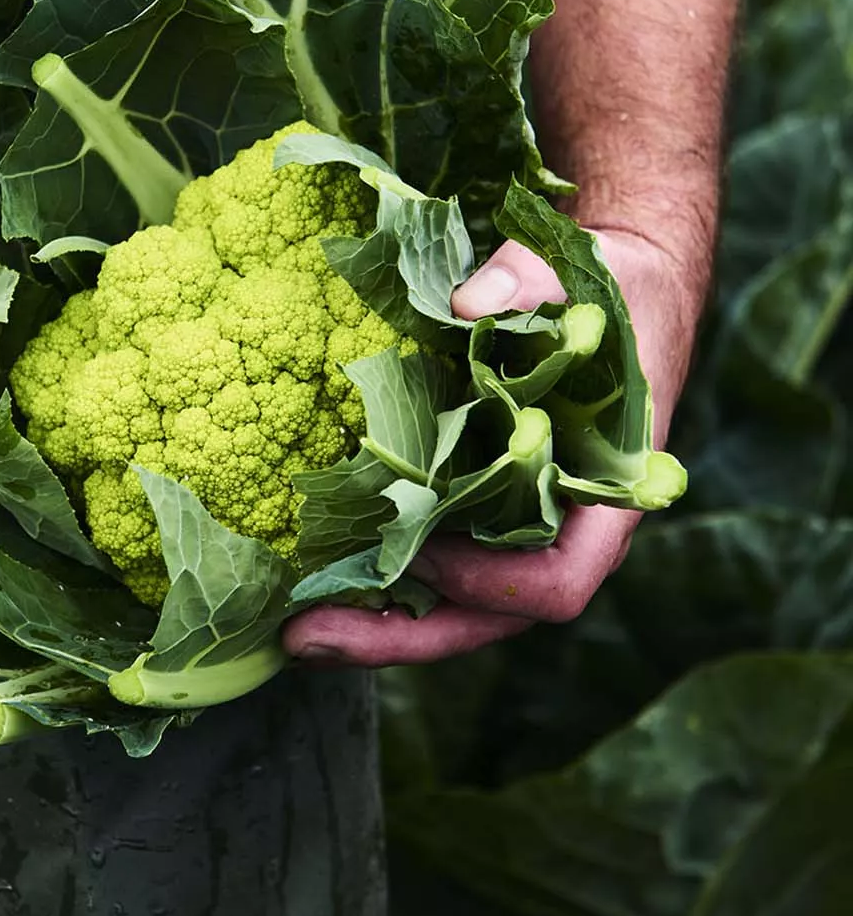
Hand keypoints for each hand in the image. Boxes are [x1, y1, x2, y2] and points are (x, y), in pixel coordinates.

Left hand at [282, 227, 699, 667]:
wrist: (624, 289)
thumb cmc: (618, 292)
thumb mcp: (591, 278)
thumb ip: (534, 283)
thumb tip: (467, 306)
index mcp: (605, 496)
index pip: (559, 580)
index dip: (492, 584)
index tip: (423, 555)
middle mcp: (560, 529)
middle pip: (486, 617)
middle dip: (398, 637)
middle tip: (306, 637)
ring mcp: (516, 525)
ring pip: (451, 604)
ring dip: (374, 619)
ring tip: (292, 626)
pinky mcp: (477, 505)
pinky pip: (430, 557)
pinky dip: (376, 573)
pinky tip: (312, 574)